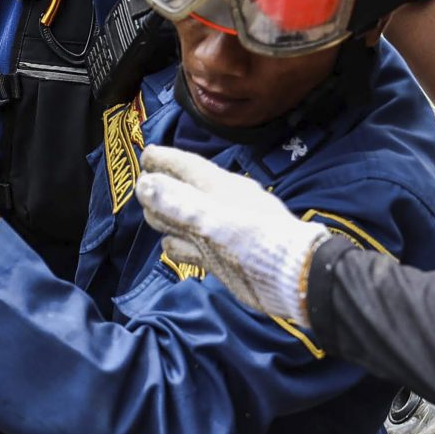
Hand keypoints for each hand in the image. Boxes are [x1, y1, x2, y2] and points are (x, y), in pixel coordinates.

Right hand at [133, 144, 330, 323]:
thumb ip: (177, 203)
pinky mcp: (218, 255)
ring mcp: (217, 230)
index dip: (164, 159)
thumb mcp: (212, 220)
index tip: (144, 157)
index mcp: (218, 186)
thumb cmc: (254, 240)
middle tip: (142, 195)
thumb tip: (143, 184)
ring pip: (180, 219)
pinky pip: (188, 245)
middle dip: (158, 192)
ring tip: (155, 220)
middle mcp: (216, 204)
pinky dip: (178, 244)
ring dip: (165, 219)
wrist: (292, 277)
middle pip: (177, 192)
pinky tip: (173, 247)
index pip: (185, 165)